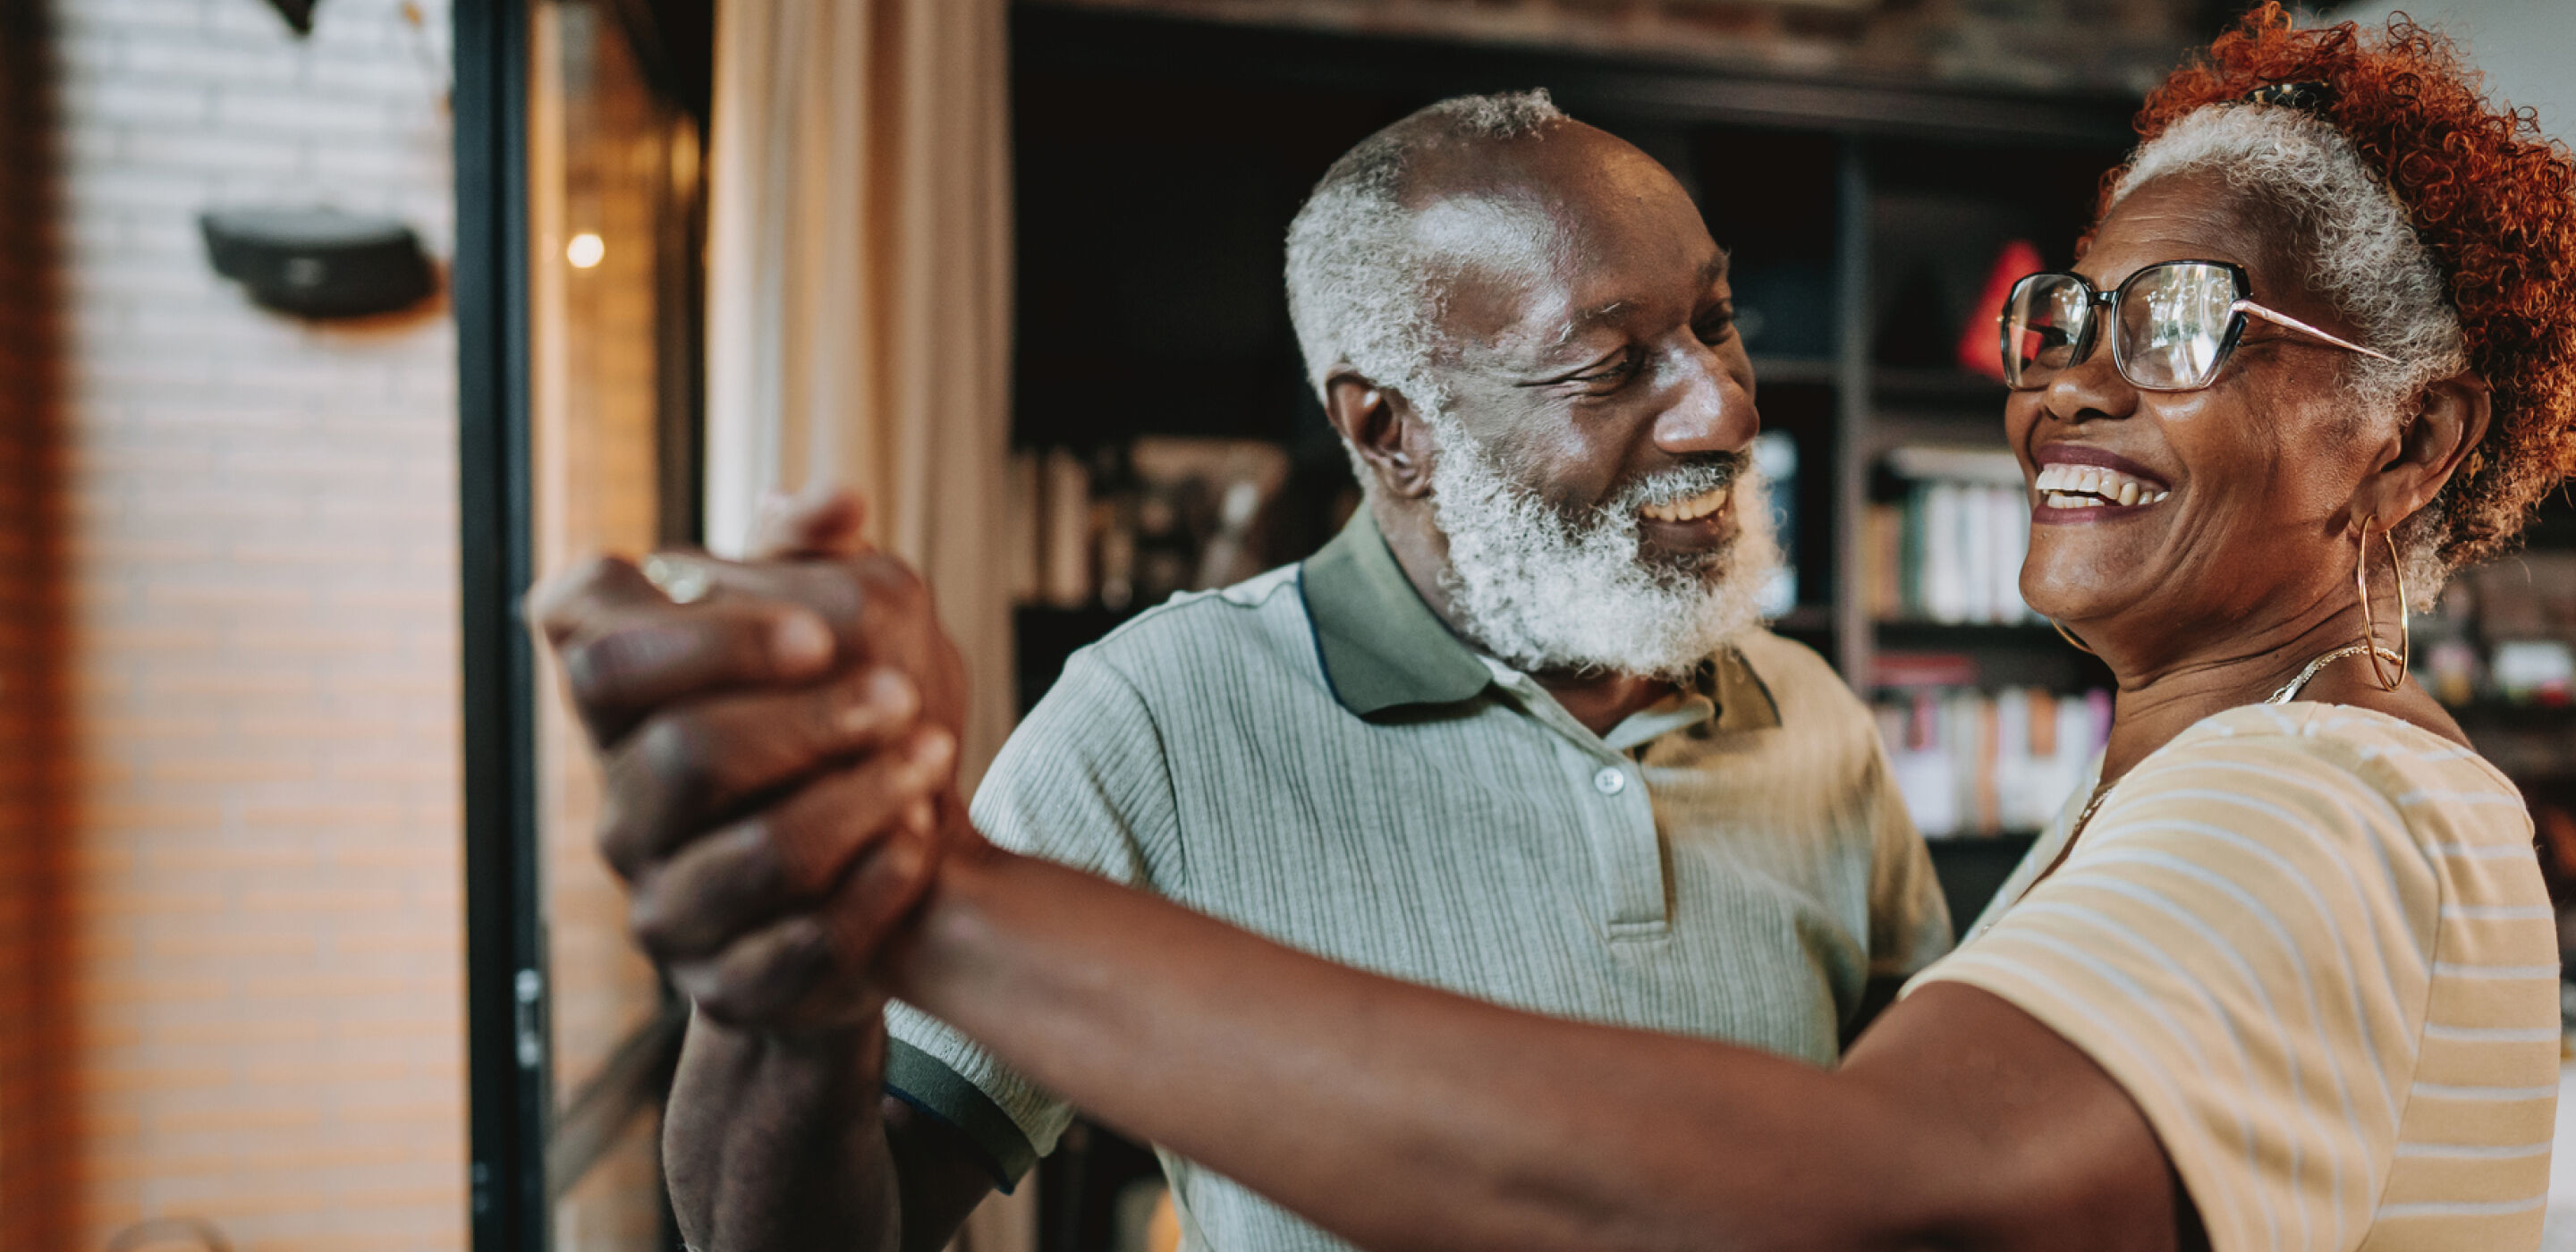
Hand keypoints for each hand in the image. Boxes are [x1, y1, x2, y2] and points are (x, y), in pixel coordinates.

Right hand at [528, 488, 972, 1030]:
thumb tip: (835, 497)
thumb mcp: (824, 639)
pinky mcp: (728, 985)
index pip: (582, 637)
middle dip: (808, 721)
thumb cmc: (829, 737)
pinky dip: (875, 885)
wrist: (858, 894)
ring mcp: (665, 903)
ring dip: (857, 800)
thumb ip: (814, 566)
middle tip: (904, 693)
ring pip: (749, 855)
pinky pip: (798, 943)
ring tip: (934, 758)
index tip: (816, 632)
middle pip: (681, 755)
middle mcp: (621, 809)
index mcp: (624, 707)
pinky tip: (925, 840)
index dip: (697, 636)